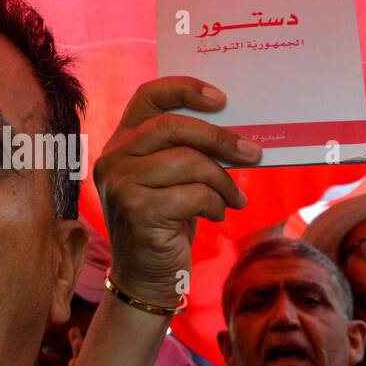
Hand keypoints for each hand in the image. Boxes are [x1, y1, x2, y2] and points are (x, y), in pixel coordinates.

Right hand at [92, 77, 260, 306]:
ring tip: (234, 197)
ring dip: (222, 180)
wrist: (147, 276)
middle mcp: (113, 158)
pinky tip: (216, 215)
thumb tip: (236, 130)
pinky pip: (193, 194)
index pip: (148, 96)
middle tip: (252, 153)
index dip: (185, 89)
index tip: (221, 99)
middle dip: (220, 138)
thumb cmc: (167, 221)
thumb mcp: (173, 179)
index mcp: (121, 141)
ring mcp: (120, 184)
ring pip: (188, 161)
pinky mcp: (136, 211)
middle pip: (173, 126)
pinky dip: (214, 204)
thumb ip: (187, 149)